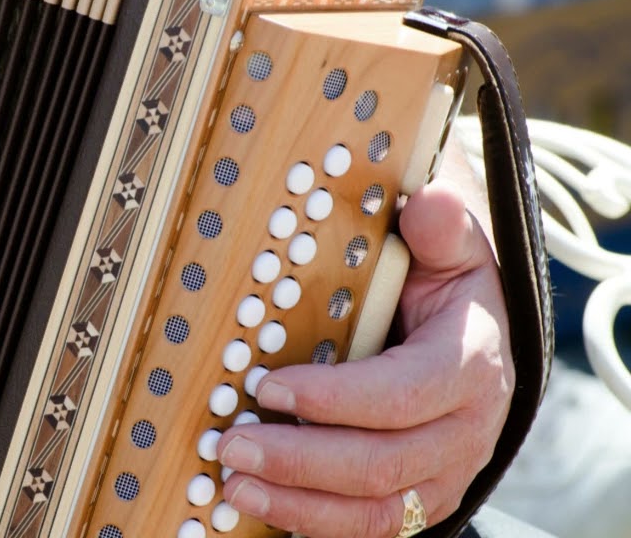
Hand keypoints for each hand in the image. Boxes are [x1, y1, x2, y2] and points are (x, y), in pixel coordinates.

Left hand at [217, 178, 512, 537]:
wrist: (477, 342)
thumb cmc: (448, 291)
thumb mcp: (451, 251)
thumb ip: (440, 228)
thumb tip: (428, 202)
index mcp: (469, 365)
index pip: (403, 394)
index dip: (334, 398)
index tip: (268, 384)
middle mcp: (465, 432)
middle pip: (381, 463)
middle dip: (299, 458)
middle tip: (231, 442)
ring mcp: (445, 474)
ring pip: (376, 510)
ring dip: (298, 502)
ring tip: (232, 482)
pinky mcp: (421, 500)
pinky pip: (370, 528)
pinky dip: (313, 522)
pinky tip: (259, 503)